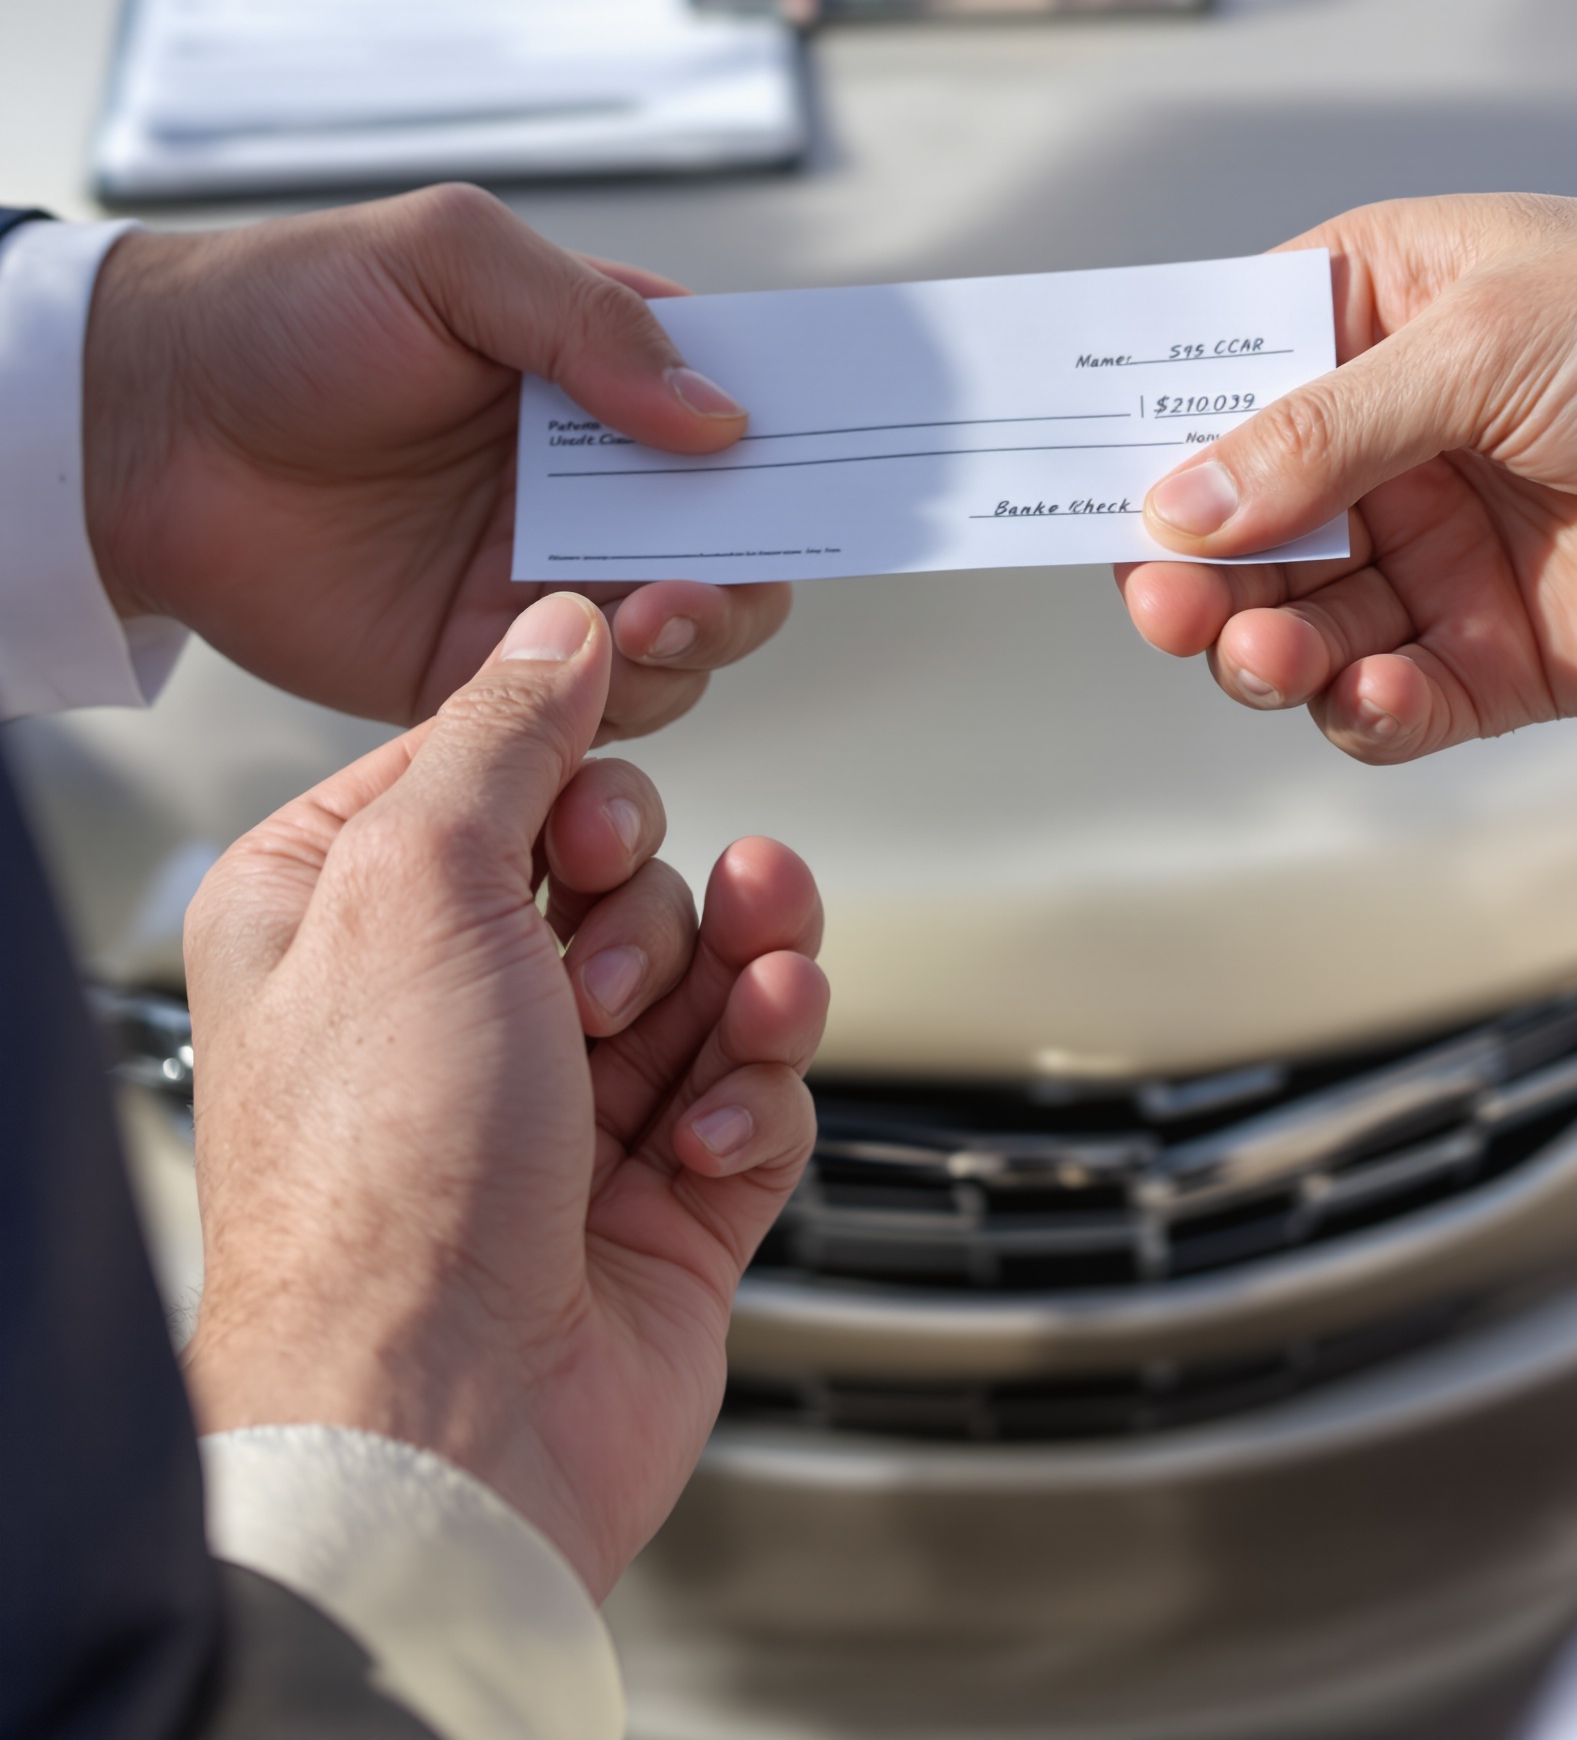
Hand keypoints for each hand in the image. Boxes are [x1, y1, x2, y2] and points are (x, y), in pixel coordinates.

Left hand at [83, 184, 791, 733]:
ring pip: (689, 631)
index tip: (866, 460)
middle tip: (720, 568)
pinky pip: (595, 703)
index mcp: (596, 371)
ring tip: (649, 612)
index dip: (808, 431)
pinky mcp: (484, 663)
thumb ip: (590, 326)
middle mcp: (590, 481)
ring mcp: (543, 576)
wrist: (144, 433)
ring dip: (700, 630)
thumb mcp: (449, 259)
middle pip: (741, 537)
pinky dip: (625, 696)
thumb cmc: (285, 312)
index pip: (742, 401)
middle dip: (761, 561)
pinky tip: (596, 661)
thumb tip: (722, 418)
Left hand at [180, 590, 825, 1599]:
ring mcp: (560, 1107)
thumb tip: (557, 624)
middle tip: (602, 963)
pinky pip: (756, 1088)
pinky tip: (714, 1134)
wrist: (444, 1424)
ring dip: (737, 976)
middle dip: (645, 903)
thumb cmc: (385, 1177)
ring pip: (705, 968)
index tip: (608, 777)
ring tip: (736, 1004)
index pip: (494, 776)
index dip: (572, 769)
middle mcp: (448, 1008)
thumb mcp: (415, 881)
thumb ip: (501, 732)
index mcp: (345, 922)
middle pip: (618, 868)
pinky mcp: (658, 1196)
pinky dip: (758, 1095)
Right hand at [1118, 194, 1576, 762]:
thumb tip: (1182, 501)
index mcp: (1365, 323)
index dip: (1139, 442)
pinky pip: (1391, 700)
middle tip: (1168, 601)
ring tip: (1273, 653)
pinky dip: (1360, 710)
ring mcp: (1436, 551)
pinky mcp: (1495, 653)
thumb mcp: (1486, 337)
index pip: (1210, 384)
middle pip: (1233, 529)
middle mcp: (1384, 443)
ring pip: (1296, 625)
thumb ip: (1327, 429)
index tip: (1073, 493)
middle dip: (1188, 573)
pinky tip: (1363, 693)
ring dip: (1264, 650)